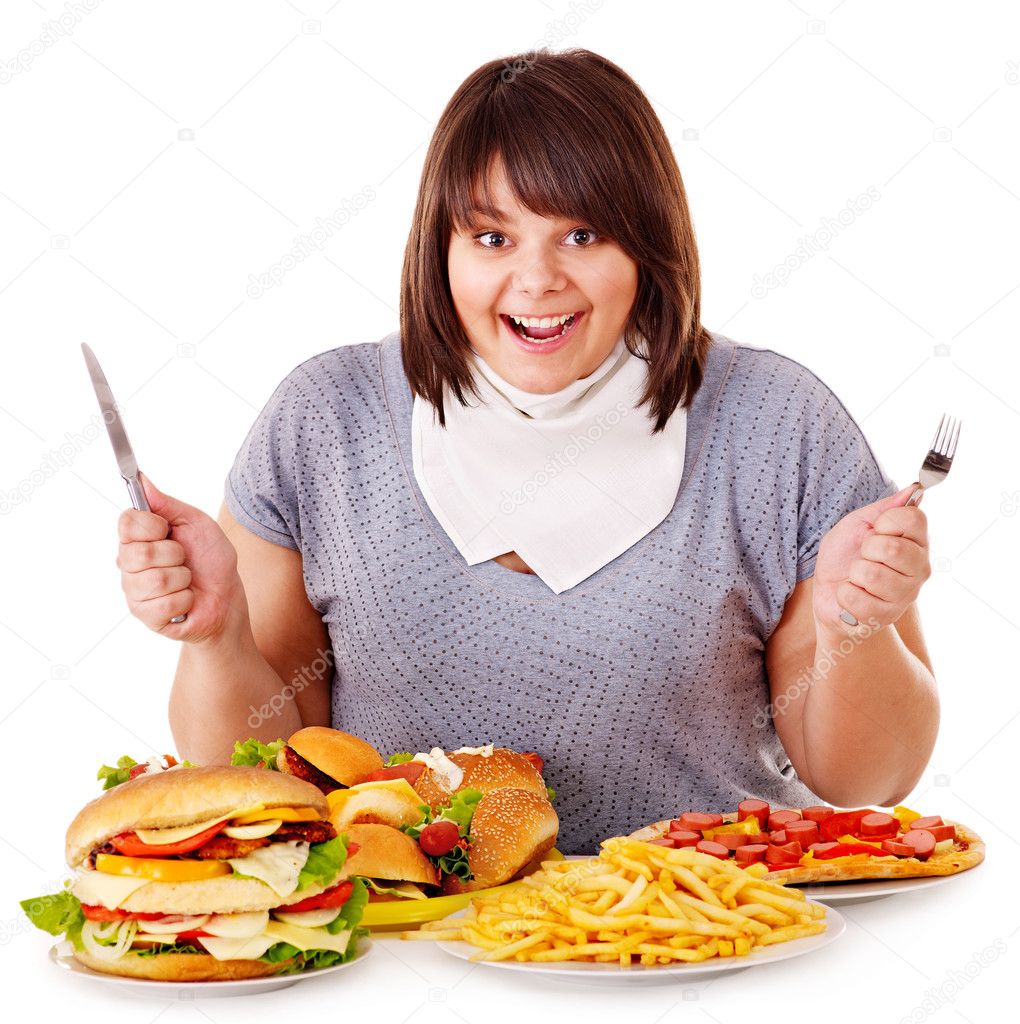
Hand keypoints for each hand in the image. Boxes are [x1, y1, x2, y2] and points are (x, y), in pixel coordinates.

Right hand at [117, 474, 246, 643]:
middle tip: (183, 559)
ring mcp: (135, 592)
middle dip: (173, 555)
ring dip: (183, 578)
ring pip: (154, 580)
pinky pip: (164, 603)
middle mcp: (130, 564)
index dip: (151, 525)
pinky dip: (185, 599)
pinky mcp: (146, 615)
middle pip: (138, 553)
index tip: (167, 530)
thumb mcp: (197, 524)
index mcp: (139, 538)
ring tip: (187, 580)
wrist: (227, 597)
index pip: (126, 523)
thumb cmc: (211, 560)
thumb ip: (168, 504)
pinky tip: (186, 599)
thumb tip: (142, 480)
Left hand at [812, 484, 930, 635]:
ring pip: (871, 575)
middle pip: (893, 548)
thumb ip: (885, 508)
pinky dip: (844, 594)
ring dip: (853, 574)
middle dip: (866, 550)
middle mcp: (919, 569)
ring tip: (857, 579)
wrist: (830, 596)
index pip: (914, 518)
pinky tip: (852, 596)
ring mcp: (905, 595)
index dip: (886, 521)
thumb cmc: (845, 557)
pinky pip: (855, 598)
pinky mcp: (885, 617)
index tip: (876, 530)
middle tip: (864, 557)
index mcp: (916, 542)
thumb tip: (915, 488)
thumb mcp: (858, 525)